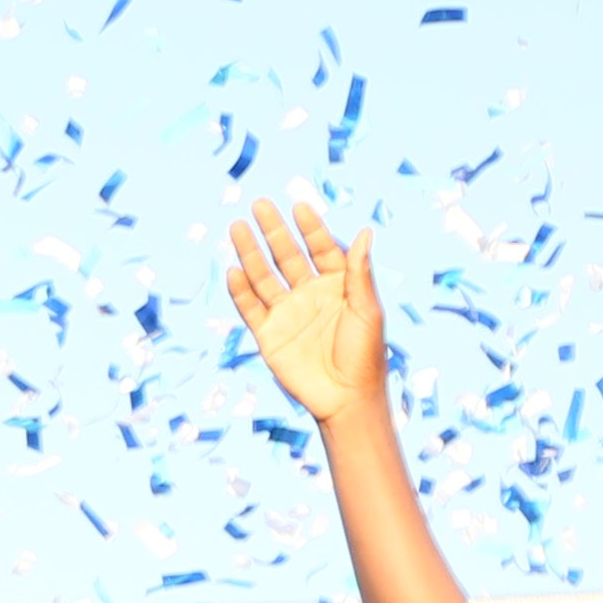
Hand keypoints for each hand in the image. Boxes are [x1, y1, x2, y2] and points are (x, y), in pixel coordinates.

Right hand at [225, 200, 382, 424]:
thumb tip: (365, 231)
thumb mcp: (368, 310)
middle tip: (259, 205)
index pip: (321, 248)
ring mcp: (287, 313)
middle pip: (287, 256)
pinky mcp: (268, 335)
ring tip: (237, 228)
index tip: (298, 207)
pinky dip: (241, 291)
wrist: (346, 398)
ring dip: (250, 253)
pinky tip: (234, 271)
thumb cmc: (365, 354)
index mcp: (337, 284)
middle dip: (273, 231)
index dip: (310, 228)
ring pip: (264, 277)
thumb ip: (359, 272)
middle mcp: (309, 294)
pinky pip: (251, 308)